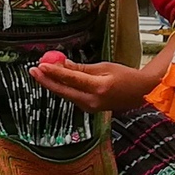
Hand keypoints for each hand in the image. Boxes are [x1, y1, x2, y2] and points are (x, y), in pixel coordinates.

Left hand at [31, 58, 150, 112]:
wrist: (141, 93)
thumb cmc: (126, 77)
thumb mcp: (105, 67)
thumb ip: (82, 68)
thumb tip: (63, 65)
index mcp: (99, 88)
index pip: (72, 79)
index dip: (55, 72)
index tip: (41, 65)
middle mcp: (93, 101)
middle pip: (64, 91)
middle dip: (47, 81)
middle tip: (33, 70)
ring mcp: (91, 108)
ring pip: (67, 95)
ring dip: (53, 84)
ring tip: (40, 72)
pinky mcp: (90, 109)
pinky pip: (73, 97)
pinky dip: (63, 88)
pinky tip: (55, 80)